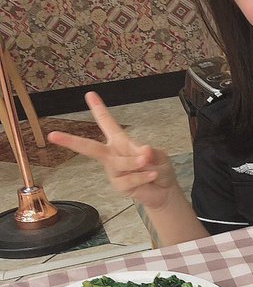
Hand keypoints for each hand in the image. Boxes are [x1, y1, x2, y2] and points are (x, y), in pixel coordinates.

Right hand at [48, 92, 178, 211]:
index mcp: (120, 141)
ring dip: (134, 162)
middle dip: (71, 141)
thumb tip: (144, 152)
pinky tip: (152, 175)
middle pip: (90, 148)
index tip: (90, 95)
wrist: (164, 191)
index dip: (99, 109)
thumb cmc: (158, 168)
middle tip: (53, 135)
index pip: (107, 124)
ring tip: (147, 162)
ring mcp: (114, 171)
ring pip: (118, 163)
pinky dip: (143, 176)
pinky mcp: (119, 185)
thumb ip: (151, 153)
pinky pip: (129, 179)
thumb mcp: (159, 156)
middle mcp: (113, 155)